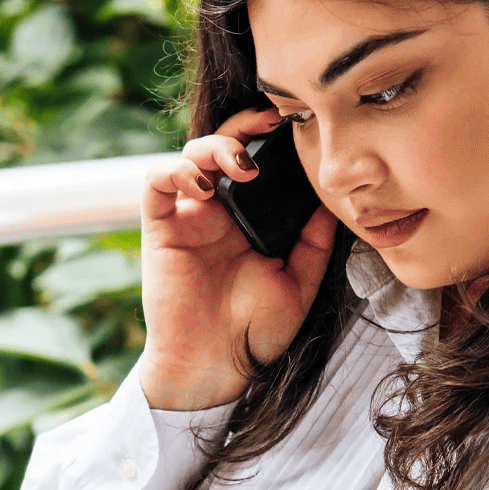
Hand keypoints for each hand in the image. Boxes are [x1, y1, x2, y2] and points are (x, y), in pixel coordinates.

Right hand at [140, 107, 338, 409]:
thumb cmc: (255, 333)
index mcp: (249, 218)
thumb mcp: (299, 282)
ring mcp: (186, 217)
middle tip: (272, 121)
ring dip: (215, 146)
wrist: (216, 368)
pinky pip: (155, 183)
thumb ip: (315, 241)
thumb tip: (333, 200)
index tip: (298, 123)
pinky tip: (203, 185)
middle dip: (244, 125)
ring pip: (189, 155)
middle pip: (221, 144)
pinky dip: (175, 170)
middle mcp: (217, 211)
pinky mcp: (160, 230)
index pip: (256, 158)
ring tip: (242, 165)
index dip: (270, 134)